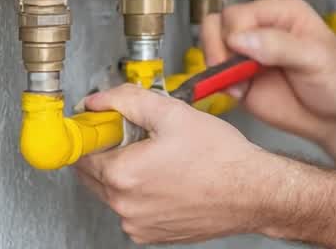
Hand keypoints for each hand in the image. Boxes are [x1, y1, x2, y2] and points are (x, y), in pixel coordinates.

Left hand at [75, 84, 267, 244]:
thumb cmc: (222, 158)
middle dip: (110, 151)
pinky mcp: (151, 235)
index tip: (108, 124)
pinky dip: (141, 194)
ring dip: (126, 173)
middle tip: (140, 136)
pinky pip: (132, 209)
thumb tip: (100, 100)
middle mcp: (125, 205)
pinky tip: (168, 177)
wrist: (253, 191)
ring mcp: (137, 224)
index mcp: (123, 174)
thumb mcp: (174, 113)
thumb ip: (128, 100)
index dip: (96, 131)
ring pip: (113, 192)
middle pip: (93, 173)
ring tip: (161, 157)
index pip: (82, 151)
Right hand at [201, 0, 335, 146]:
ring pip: (209, 41)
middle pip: (218, 24)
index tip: (250, 62)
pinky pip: (211, 69)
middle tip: (243, 75)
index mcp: (280, 8)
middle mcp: (260, 22)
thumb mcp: (316, 59)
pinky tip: (240, 92)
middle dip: (223, 52)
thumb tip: (241, 39)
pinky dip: (216, 82)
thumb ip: (280, 46)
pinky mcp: (237, 72)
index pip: (240, 14)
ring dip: (217, 65)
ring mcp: (246, 48)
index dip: (238, 38)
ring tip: (242, 84)